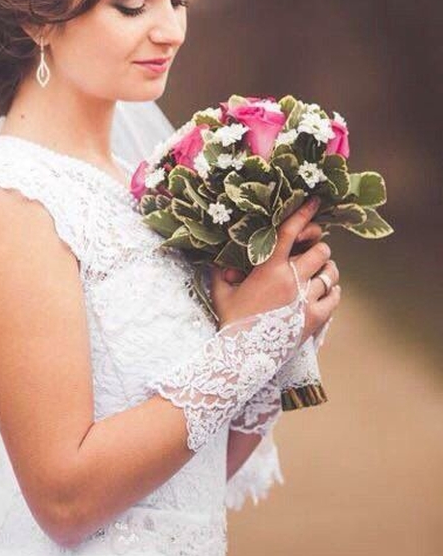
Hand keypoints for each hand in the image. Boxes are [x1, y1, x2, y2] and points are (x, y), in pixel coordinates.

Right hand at [209, 196, 341, 342]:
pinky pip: (335, 296)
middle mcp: (291, 280)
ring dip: (328, 269)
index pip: (290, 232)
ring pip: (331, 273)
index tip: (314, 201)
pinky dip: (333, 290)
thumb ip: (221, 270)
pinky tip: (326, 291)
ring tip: (322, 271)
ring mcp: (306, 299)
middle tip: (314, 250)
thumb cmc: (231, 320)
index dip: (304, 213)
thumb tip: (220, 258)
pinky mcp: (316, 318)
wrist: (242, 355)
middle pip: (320, 251)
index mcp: (269, 267)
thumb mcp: (221, 290)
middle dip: (319, 247)